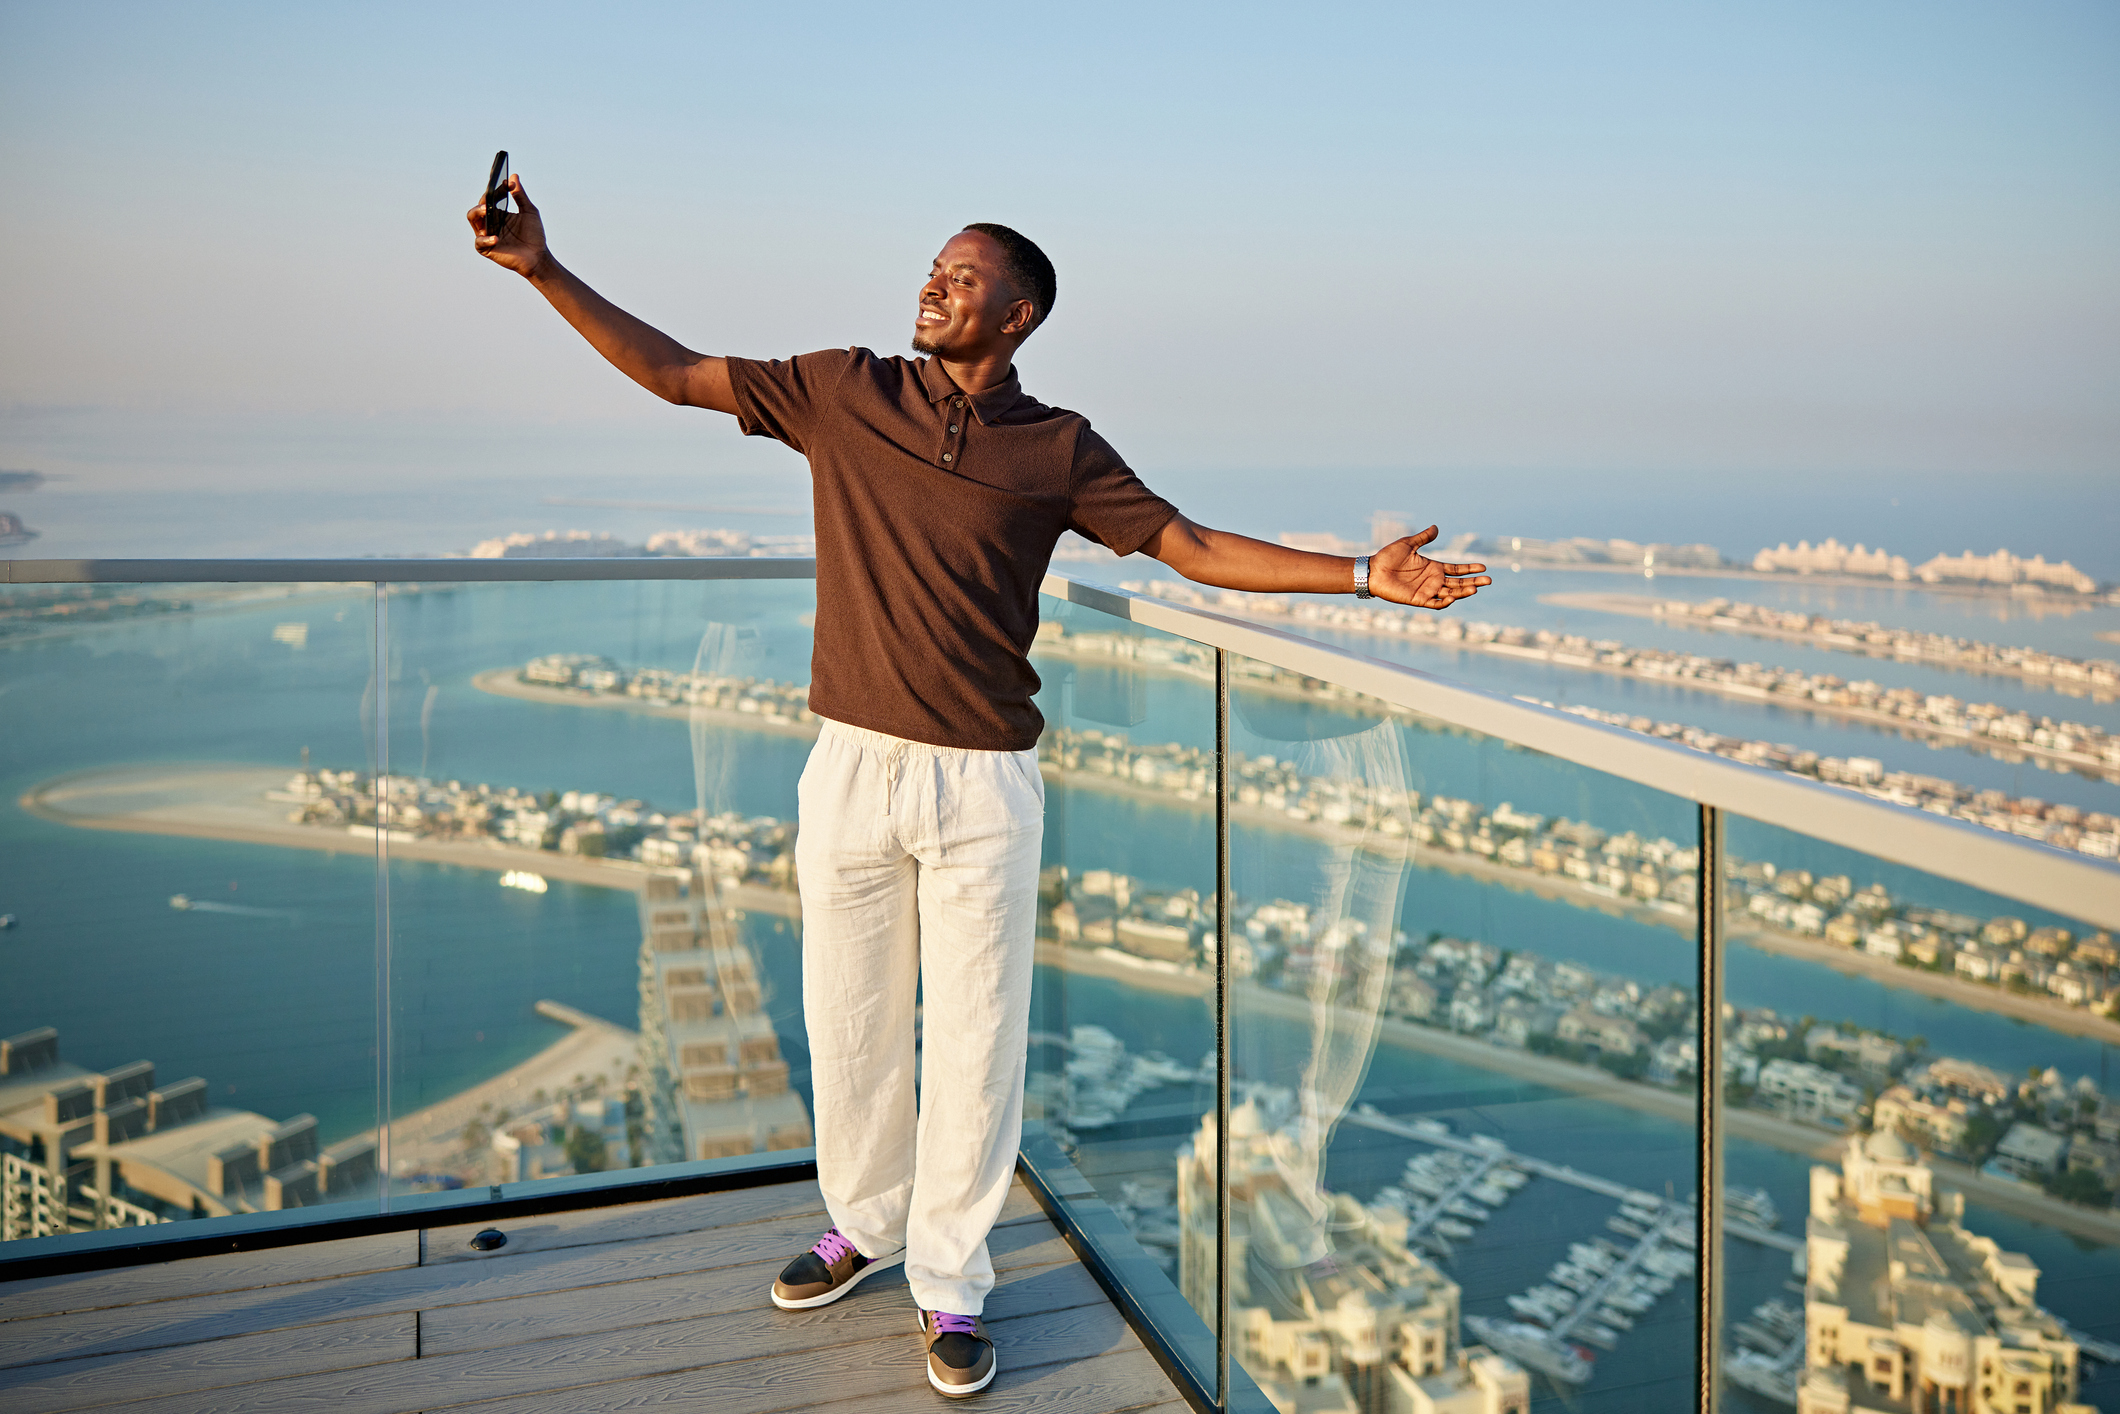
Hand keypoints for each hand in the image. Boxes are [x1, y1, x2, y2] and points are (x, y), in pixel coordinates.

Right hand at [467, 173, 549, 277]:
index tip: (506, 183)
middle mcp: (490, 222)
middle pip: (478, 205)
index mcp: (498, 213)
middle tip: (491, 196)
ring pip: (472, 219)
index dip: (496, 189)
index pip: (490, 197)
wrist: (538, 257)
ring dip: (477, 212)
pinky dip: (485, 239)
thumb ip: (521, 195)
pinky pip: (479, 242)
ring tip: (486, 209)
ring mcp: (487, 234)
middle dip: (483, 199)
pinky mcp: (487, 249)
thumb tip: (514, 176)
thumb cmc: (534, 236)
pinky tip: (496, 237)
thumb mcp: (530, 212)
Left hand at [1368, 526, 1489, 609]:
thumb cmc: (1388, 557)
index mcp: (1433, 567)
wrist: (1373, 570)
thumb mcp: (1408, 544)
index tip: (1483, 567)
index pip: (1456, 570)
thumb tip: (1436, 527)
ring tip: (1476, 588)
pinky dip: (1444, 602)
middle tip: (1489, 580)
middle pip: (1458, 583)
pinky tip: (1453, 597)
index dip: (1470, 569)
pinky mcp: (1418, 599)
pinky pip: (1435, 603)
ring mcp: (1427, 590)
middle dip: (1473, 581)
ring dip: (1463, 592)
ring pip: (1450, 594)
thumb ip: (1423, 538)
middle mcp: (1433, 580)